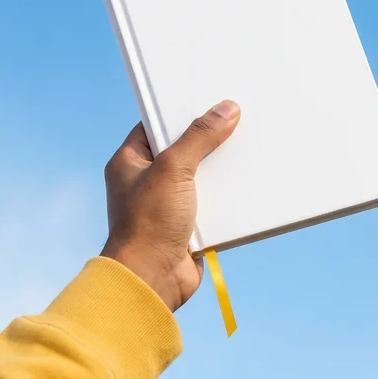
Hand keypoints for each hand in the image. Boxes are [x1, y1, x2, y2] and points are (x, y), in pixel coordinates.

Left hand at [101, 100, 240, 311]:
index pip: (154, 127)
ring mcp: (166, 205)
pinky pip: (211, 203)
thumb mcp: (174, 169)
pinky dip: (227, 197)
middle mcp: (146, 182)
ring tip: (247, 147)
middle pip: (182, 151)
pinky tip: (248, 184)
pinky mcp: (186, 226)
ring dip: (220, 169)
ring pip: (199, 178)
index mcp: (129, 163)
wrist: (152, 279)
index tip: (208, 99)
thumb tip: (226, 109)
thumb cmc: (149, 222)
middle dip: (207, 140)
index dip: (179, 112)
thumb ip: (199, 137)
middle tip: (236, 119)